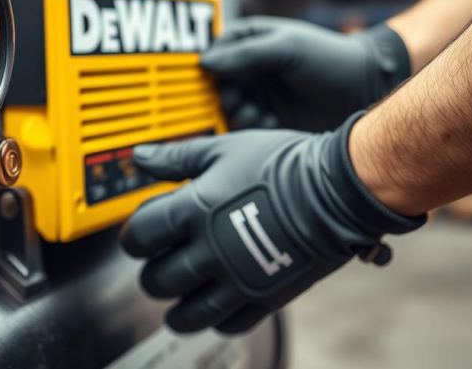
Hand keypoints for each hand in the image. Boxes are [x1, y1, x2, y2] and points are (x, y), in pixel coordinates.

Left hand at [120, 114, 423, 333]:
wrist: (337, 189)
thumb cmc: (282, 164)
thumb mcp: (222, 149)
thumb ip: (176, 158)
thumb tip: (139, 156)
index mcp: (194, 211)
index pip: (140, 236)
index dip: (133, 238)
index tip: (140, 237)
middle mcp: (210, 250)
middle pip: (157, 280)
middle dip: (152, 274)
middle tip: (160, 265)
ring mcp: (237, 279)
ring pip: (187, 313)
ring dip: (175, 308)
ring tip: (177, 299)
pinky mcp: (265, 298)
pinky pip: (227, 323)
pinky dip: (214, 319)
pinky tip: (214, 305)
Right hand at [202, 17, 410, 131]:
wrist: (366, 89)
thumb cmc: (330, 58)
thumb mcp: (287, 48)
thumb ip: (246, 54)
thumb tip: (205, 62)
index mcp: (251, 43)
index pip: (214, 51)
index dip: (206, 65)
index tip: (207, 78)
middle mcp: (250, 70)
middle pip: (216, 85)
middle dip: (222, 95)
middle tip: (237, 100)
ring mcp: (259, 96)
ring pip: (228, 109)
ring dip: (237, 113)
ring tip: (256, 113)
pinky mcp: (269, 120)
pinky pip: (246, 129)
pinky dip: (252, 128)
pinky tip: (270, 123)